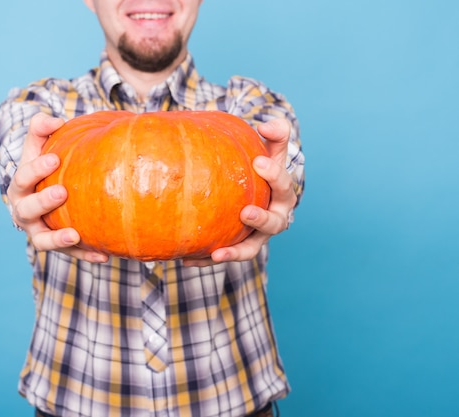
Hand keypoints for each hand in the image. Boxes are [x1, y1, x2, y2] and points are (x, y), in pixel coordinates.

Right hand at [7, 112, 108, 262]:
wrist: (49, 195)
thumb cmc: (47, 166)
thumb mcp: (41, 146)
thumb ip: (42, 128)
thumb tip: (56, 120)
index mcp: (20, 186)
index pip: (22, 177)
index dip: (35, 169)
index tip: (54, 159)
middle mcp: (24, 211)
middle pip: (27, 209)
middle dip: (42, 202)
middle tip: (62, 192)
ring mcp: (39, 231)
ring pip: (42, 240)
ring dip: (57, 239)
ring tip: (75, 234)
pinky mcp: (57, 246)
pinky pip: (71, 254)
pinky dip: (85, 255)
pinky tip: (104, 255)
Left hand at [183, 118, 296, 266]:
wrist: (251, 191)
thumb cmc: (258, 167)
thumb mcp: (269, 148)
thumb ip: (275, 132)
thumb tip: (266, 125)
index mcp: (282, 194)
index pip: (283, 185)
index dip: (274, 175)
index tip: (258, 162)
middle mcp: (273, 219)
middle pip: (274, 224)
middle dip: (261, 219)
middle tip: (245, 212)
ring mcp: (256, 236)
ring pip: (250, 249)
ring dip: (235, 252)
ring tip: (217, 253)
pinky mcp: (237, 247)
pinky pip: (223, 255)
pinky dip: (206, 260)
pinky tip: (187, 259)